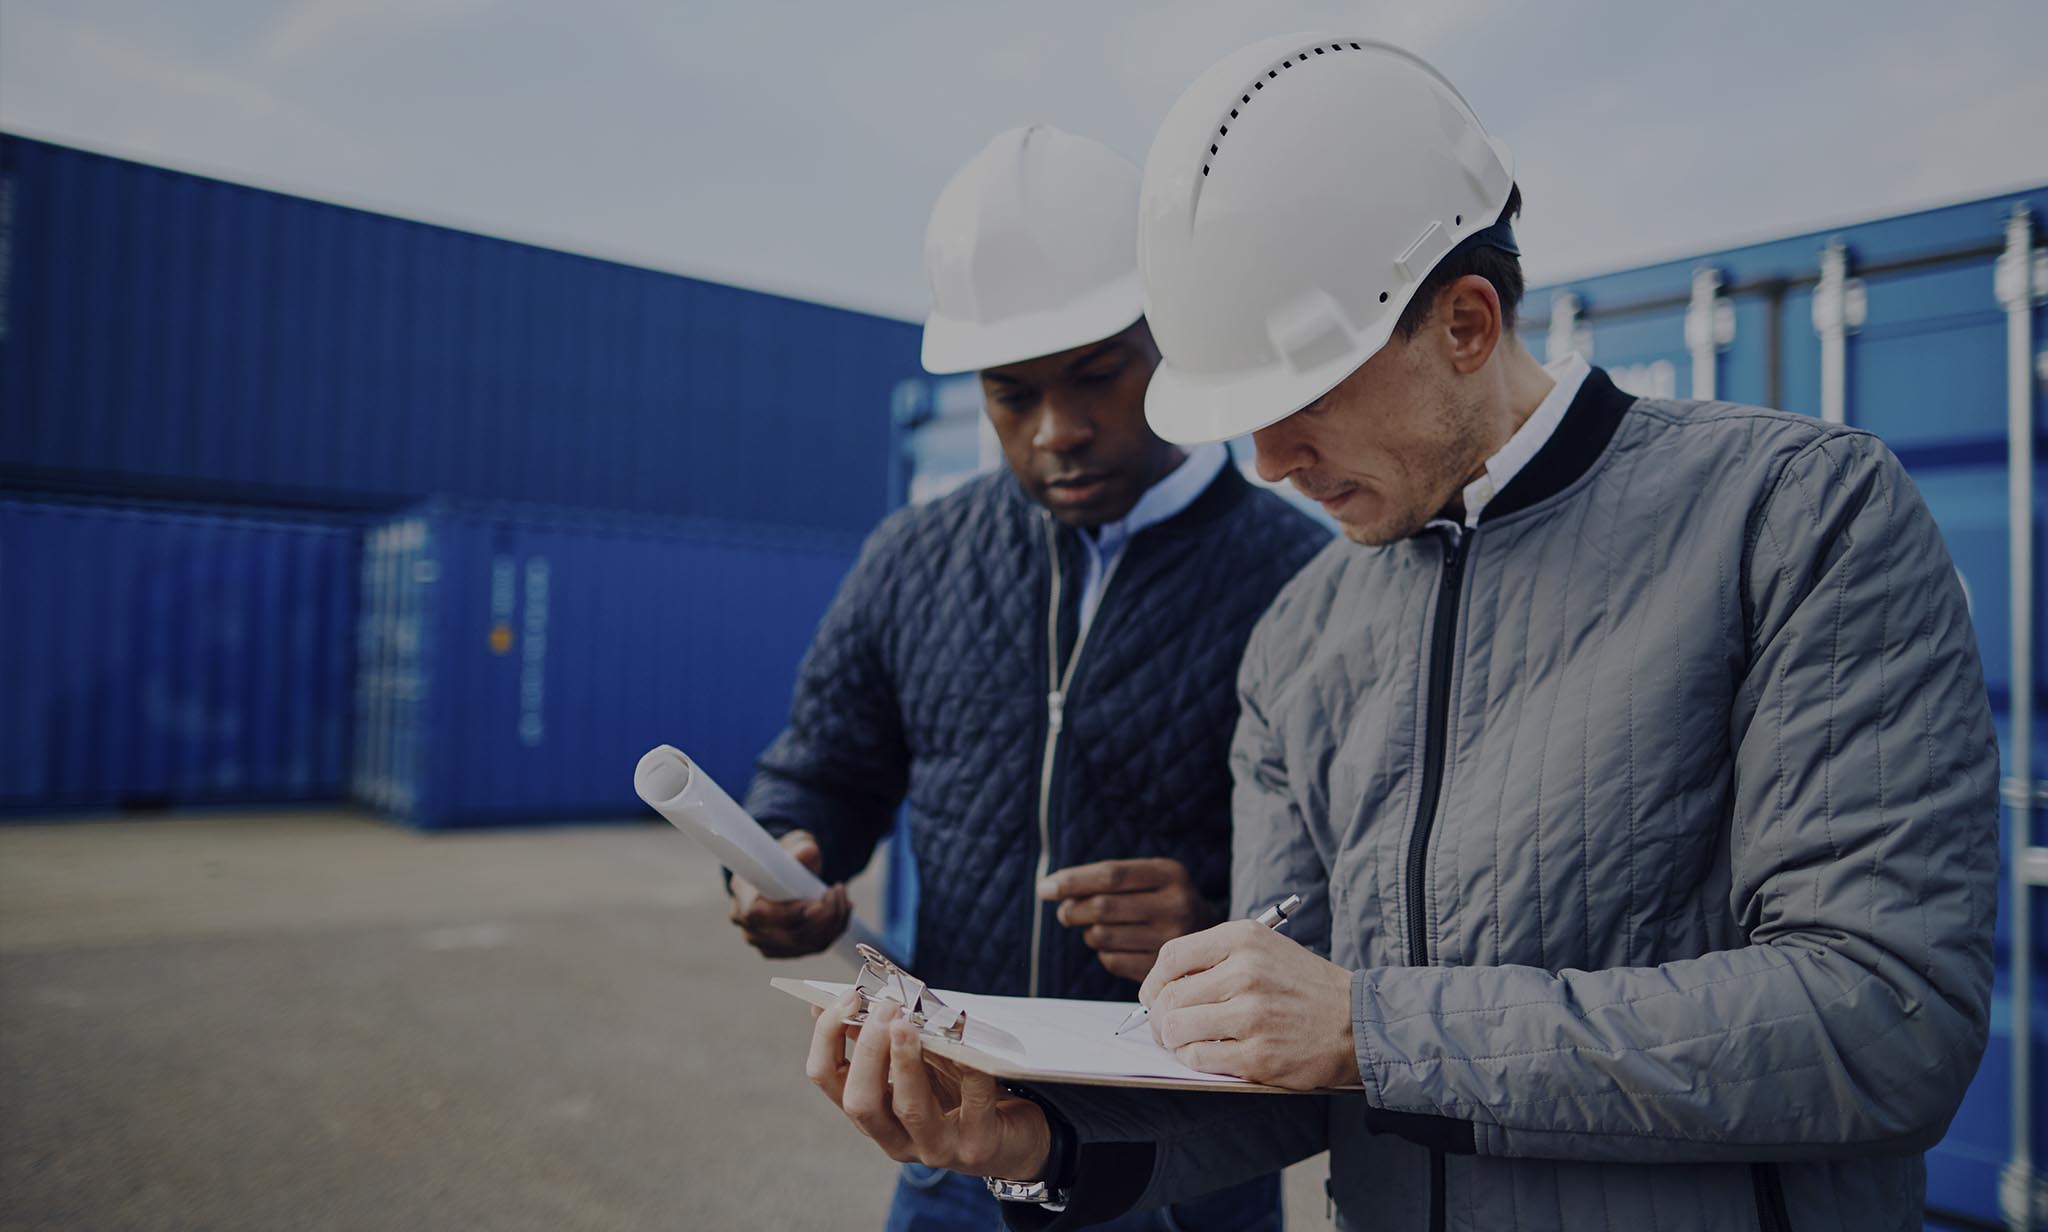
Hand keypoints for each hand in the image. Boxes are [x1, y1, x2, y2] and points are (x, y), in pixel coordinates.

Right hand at [728, 830, 850, 957]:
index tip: (817, 903)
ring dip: (833, 922)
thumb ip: (799, 849)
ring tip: (842, 897)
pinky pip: (813, 946)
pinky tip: (843, 909)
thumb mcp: (791, 846)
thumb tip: (809, 852)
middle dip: (822, 916)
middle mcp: (748, 926)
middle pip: (788, 935)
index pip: (757, 914)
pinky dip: (834, 930)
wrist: (781, 873)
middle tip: (836, 891)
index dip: (788, 913)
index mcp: (742, 895)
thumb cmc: (783, 857)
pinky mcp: (784, 951)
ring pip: (805, 943)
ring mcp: (765, 943)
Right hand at [806, 988, 1051, 1180]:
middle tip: (885, 1008)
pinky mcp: (978, 1146)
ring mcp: (936, 1147)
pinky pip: (973, 1103)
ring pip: (909, 1108)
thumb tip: (845, 999)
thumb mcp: (918, 1063)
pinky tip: (965, 1044)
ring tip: (908, 1024)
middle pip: (861, 1102)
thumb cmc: (957, 1090)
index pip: (828, 1079)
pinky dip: (969, 1070)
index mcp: (872, 1112)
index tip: (846, 998)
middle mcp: (895, 1138)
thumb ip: (885, 1040)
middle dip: (869, 1051)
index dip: (827, 1037)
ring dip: (906, 1062)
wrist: (1014, 1135)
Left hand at [1038, 858, 1221, 980]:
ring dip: (1088, 933)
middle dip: (1072, 909)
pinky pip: (1111, 961)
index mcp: (1170, 873)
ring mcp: (1172, 940)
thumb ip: (1107, 879)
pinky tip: (1116, 947)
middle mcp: (1176, 905)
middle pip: (1102, 907)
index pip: (1110, 875)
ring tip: (1097, 928)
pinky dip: (1103, 954)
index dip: (1072, 881)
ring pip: (1102, 936)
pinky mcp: (1162, 969)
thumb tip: (1052, 891)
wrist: (1211, 938)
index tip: (1044, 888)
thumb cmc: (1163, 901)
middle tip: (1065, 912)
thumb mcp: (1150, 878)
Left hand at [1139, 919, 1359, 1090]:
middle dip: (1159, 1017)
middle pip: (1168, 997)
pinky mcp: (1258, 1054)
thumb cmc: (1303, 985)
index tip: (1155, 996)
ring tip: (1186, 1042)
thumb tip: (1161, 986)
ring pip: (1177, 1029)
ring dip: (1174, 1041)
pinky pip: (1199, 1058)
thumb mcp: (1263, 949)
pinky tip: (1209, 1055)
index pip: (1171, 957)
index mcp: (1243, 939)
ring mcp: (1252, 1015)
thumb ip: (1215, 958)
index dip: (1153, 982)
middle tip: (1167, 1027)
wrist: (1355, 1021)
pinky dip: (1194, 1060)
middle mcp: (1245, 972)